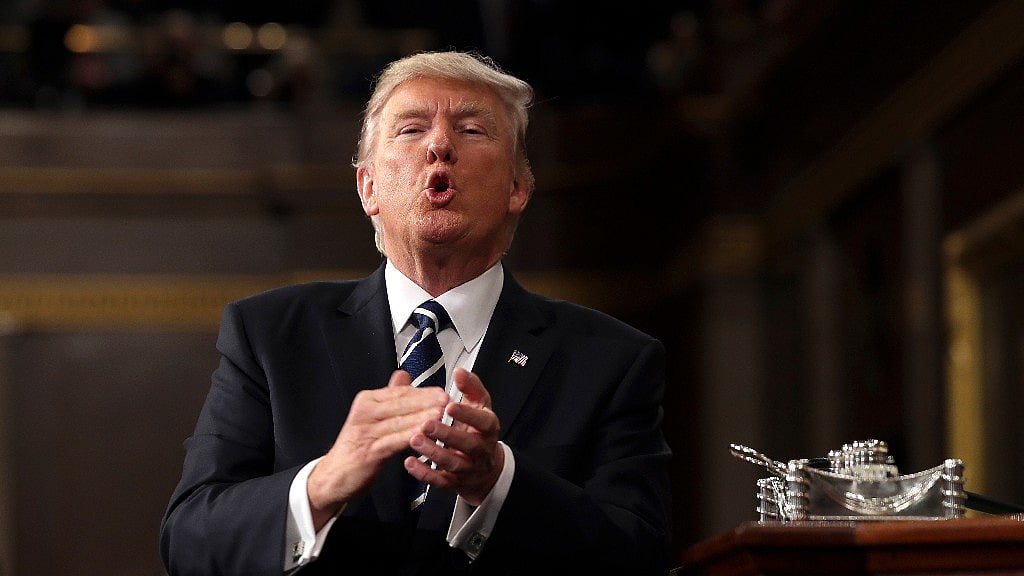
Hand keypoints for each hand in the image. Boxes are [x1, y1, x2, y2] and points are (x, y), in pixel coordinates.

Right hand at [307, 370, 448, 528]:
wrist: (334, 476)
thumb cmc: (357, 446)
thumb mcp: (371, 416)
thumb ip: (389, 396)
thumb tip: (403, 375)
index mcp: (367, 401)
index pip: (399, 392)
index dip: (422, 392)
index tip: (441, 392)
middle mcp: (365, 413)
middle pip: (400, 404)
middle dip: (426, 401)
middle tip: (446, 400)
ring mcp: (365, 432)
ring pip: (399, 421)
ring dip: (422, 417)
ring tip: (440, 415)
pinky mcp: (369, 451)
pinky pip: (393, 441)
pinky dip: (409, 437)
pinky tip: (424, 435)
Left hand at [405, 368, 503, 505]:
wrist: (485, 467)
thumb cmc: (478, 430)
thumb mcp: (480, 406)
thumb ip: (470, 387)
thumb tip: (460, 372)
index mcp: (488, 428)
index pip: (483, 421)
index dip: (468, 415)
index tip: (450, 406)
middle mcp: (481, 449)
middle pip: (468, 444)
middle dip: (447, 434)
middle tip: (427, 424)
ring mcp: (469, 467)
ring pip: (453, 463)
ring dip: (433, 452)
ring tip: (415, 440)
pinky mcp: (456, 482)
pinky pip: (440, 480)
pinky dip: (424, 473)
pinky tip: (410, 463)